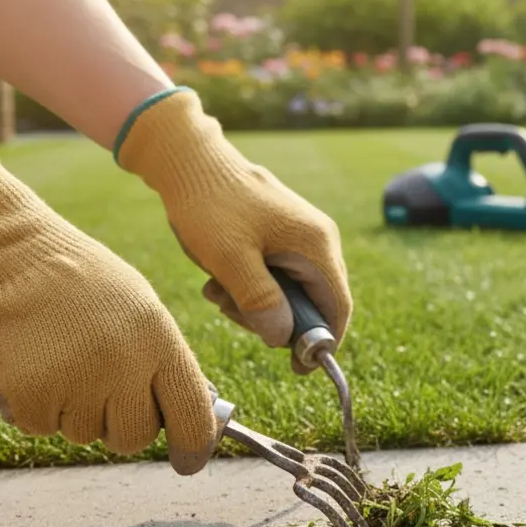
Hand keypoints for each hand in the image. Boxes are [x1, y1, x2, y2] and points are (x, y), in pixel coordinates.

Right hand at [0, 147, 218, 473]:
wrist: (5, 256)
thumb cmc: (82, 283)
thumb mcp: (141, 310)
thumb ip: (165, 364)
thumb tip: (194, 420)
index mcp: (157, 341)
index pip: (191, 415)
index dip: (194, 446)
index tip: (189, 461)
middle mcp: (120, 369)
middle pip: (135, 438)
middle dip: (123, 424)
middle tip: (105, 388)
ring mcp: (72, 386)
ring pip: (85, 434)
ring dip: (76, 409)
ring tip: (62, 357)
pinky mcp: (26, 400)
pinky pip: (42, 426)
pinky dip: (37, 404)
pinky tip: (33, 362)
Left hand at [115, 88, 351, 374]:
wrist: (187, 158)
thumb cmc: (208, 204)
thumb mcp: (229, 260)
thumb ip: (260, 301)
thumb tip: (283, 339)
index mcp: (315, 245)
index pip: (338, 307)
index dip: (322, 343)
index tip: (296, 368)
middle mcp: (317, 240)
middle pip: (313, 303)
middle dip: (275, 319)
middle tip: (233, 314)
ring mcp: (300, 235)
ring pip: (291, 291)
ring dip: (256, 303)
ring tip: (217, 290)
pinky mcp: (281, 234)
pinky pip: (277, 275)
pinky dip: (251, 285)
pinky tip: (220, 277)